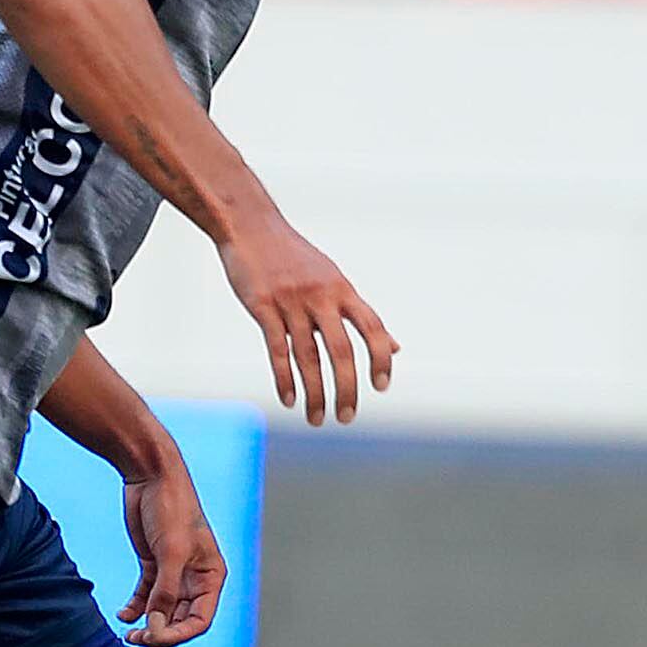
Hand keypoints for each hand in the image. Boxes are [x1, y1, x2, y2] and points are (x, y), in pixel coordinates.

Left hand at [115, 463, 223, 646]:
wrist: (151, 476)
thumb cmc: (171, 509)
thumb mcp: (170, 552)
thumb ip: (165, 591)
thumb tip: (156, 627)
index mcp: (211, 576)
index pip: (199, 621)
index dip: (177, 635)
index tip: (153, 638)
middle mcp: (195, 578)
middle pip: (179, 620)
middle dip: (160, 633)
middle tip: (136, 640)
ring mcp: (173, 572)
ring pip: (162, 611)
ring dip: (147, 625)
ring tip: (127, 635)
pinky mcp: (153, 564)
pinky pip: (146, 596)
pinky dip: (135, 608)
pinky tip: (122, 615)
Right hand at [217, 205, 395, 423]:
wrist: (251, 227)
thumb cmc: (295, 258)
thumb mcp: (335, 281)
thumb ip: (362, 316)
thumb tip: (396, 348)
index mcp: (342, 289)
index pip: (371, 328)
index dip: (380, 358)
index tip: (381, 387)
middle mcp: (321, 296)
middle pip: (341, 350)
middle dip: (346, 388)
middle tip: (346, 417)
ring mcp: (291, 302)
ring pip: (308, 356)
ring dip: (314, 393)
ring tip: (316, 419)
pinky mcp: (262, 306)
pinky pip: (277, 349)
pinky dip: (284, 378)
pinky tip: (290, 399)